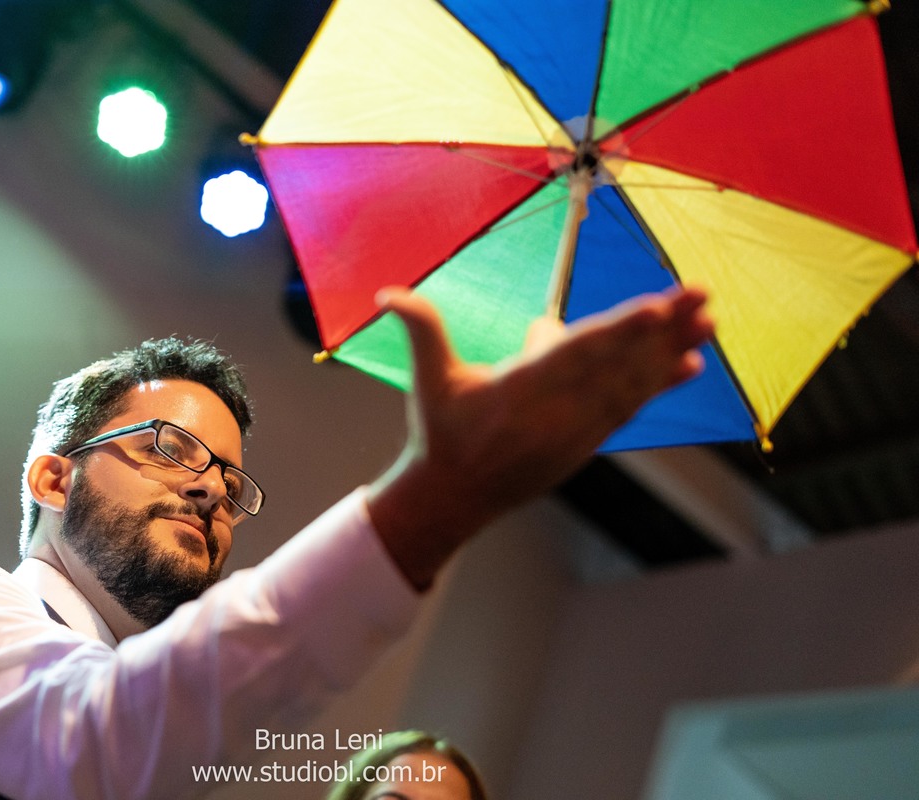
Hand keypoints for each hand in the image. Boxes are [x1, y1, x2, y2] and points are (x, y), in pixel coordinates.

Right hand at [365, 285, 712, 589]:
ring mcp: (576, 430)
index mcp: (519, 391)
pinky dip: (660, 386)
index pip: (576, 356)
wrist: (454, 498)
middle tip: (702, 295)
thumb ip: (420, 328)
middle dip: (663, 330)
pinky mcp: (587, 441)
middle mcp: (556, 412)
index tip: (655, 310)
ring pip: (631, 386)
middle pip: (618, 365)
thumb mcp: (429, 380)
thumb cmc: (441, 433)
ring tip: (710, 321)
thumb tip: (387, 294)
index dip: (618, 332)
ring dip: (672, 352)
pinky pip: (629, 409)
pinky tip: (692, 364)